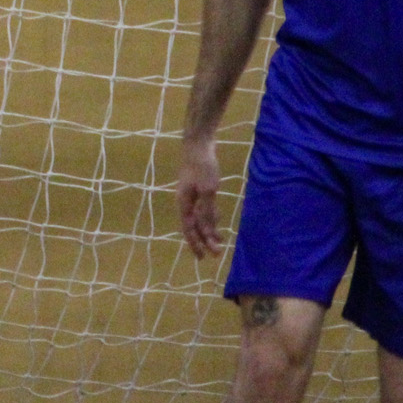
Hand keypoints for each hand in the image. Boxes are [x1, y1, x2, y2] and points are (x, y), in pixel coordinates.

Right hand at [176, 137, 225, 258]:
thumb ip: (207, 211)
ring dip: (208, 230)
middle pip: (194, 226)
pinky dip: (209, 217)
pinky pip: (202, 209)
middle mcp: (185, 202)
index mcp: (184, 204)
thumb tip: (207, 230)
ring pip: (199, 218)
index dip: (196, 244)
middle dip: (204, 240)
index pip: (189, 230)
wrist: (198, 144)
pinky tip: (217, 220)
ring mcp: (191, 195)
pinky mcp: (197, 188)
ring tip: (219, 241)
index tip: (203, 258)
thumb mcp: (207, 190)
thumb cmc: (202, 167)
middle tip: (216, 254)